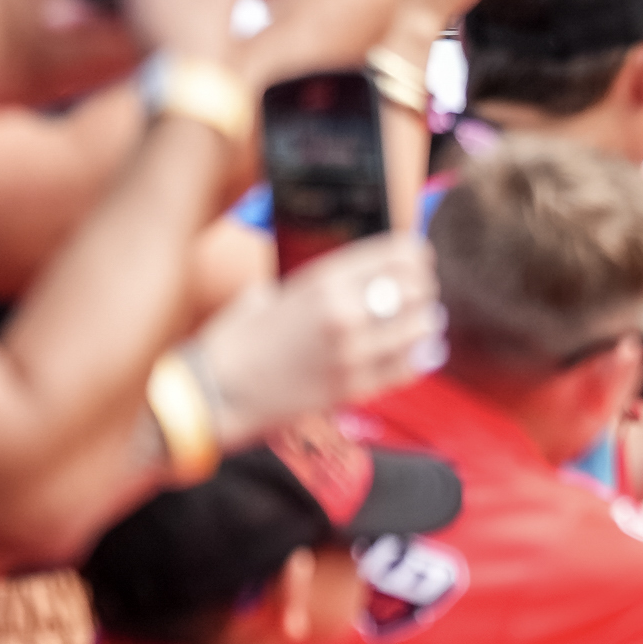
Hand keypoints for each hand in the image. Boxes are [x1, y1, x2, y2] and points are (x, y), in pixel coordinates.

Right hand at [190, 239, 441, 438]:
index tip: (419, 260)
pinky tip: (419, 351)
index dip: (416, 255)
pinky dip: (419, 356)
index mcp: (322, 280)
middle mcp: (344, 311)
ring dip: (426, 322)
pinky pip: (409, 366)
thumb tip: (354, 279)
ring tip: (422, 322)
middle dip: (422, 289)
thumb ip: (317, 286)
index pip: (397, 253)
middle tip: (420, 295)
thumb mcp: (273, 293)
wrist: (216, 390)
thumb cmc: (238, 340)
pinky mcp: (356, 387)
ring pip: (421, 326)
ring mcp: (353, 351)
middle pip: (417, 287)